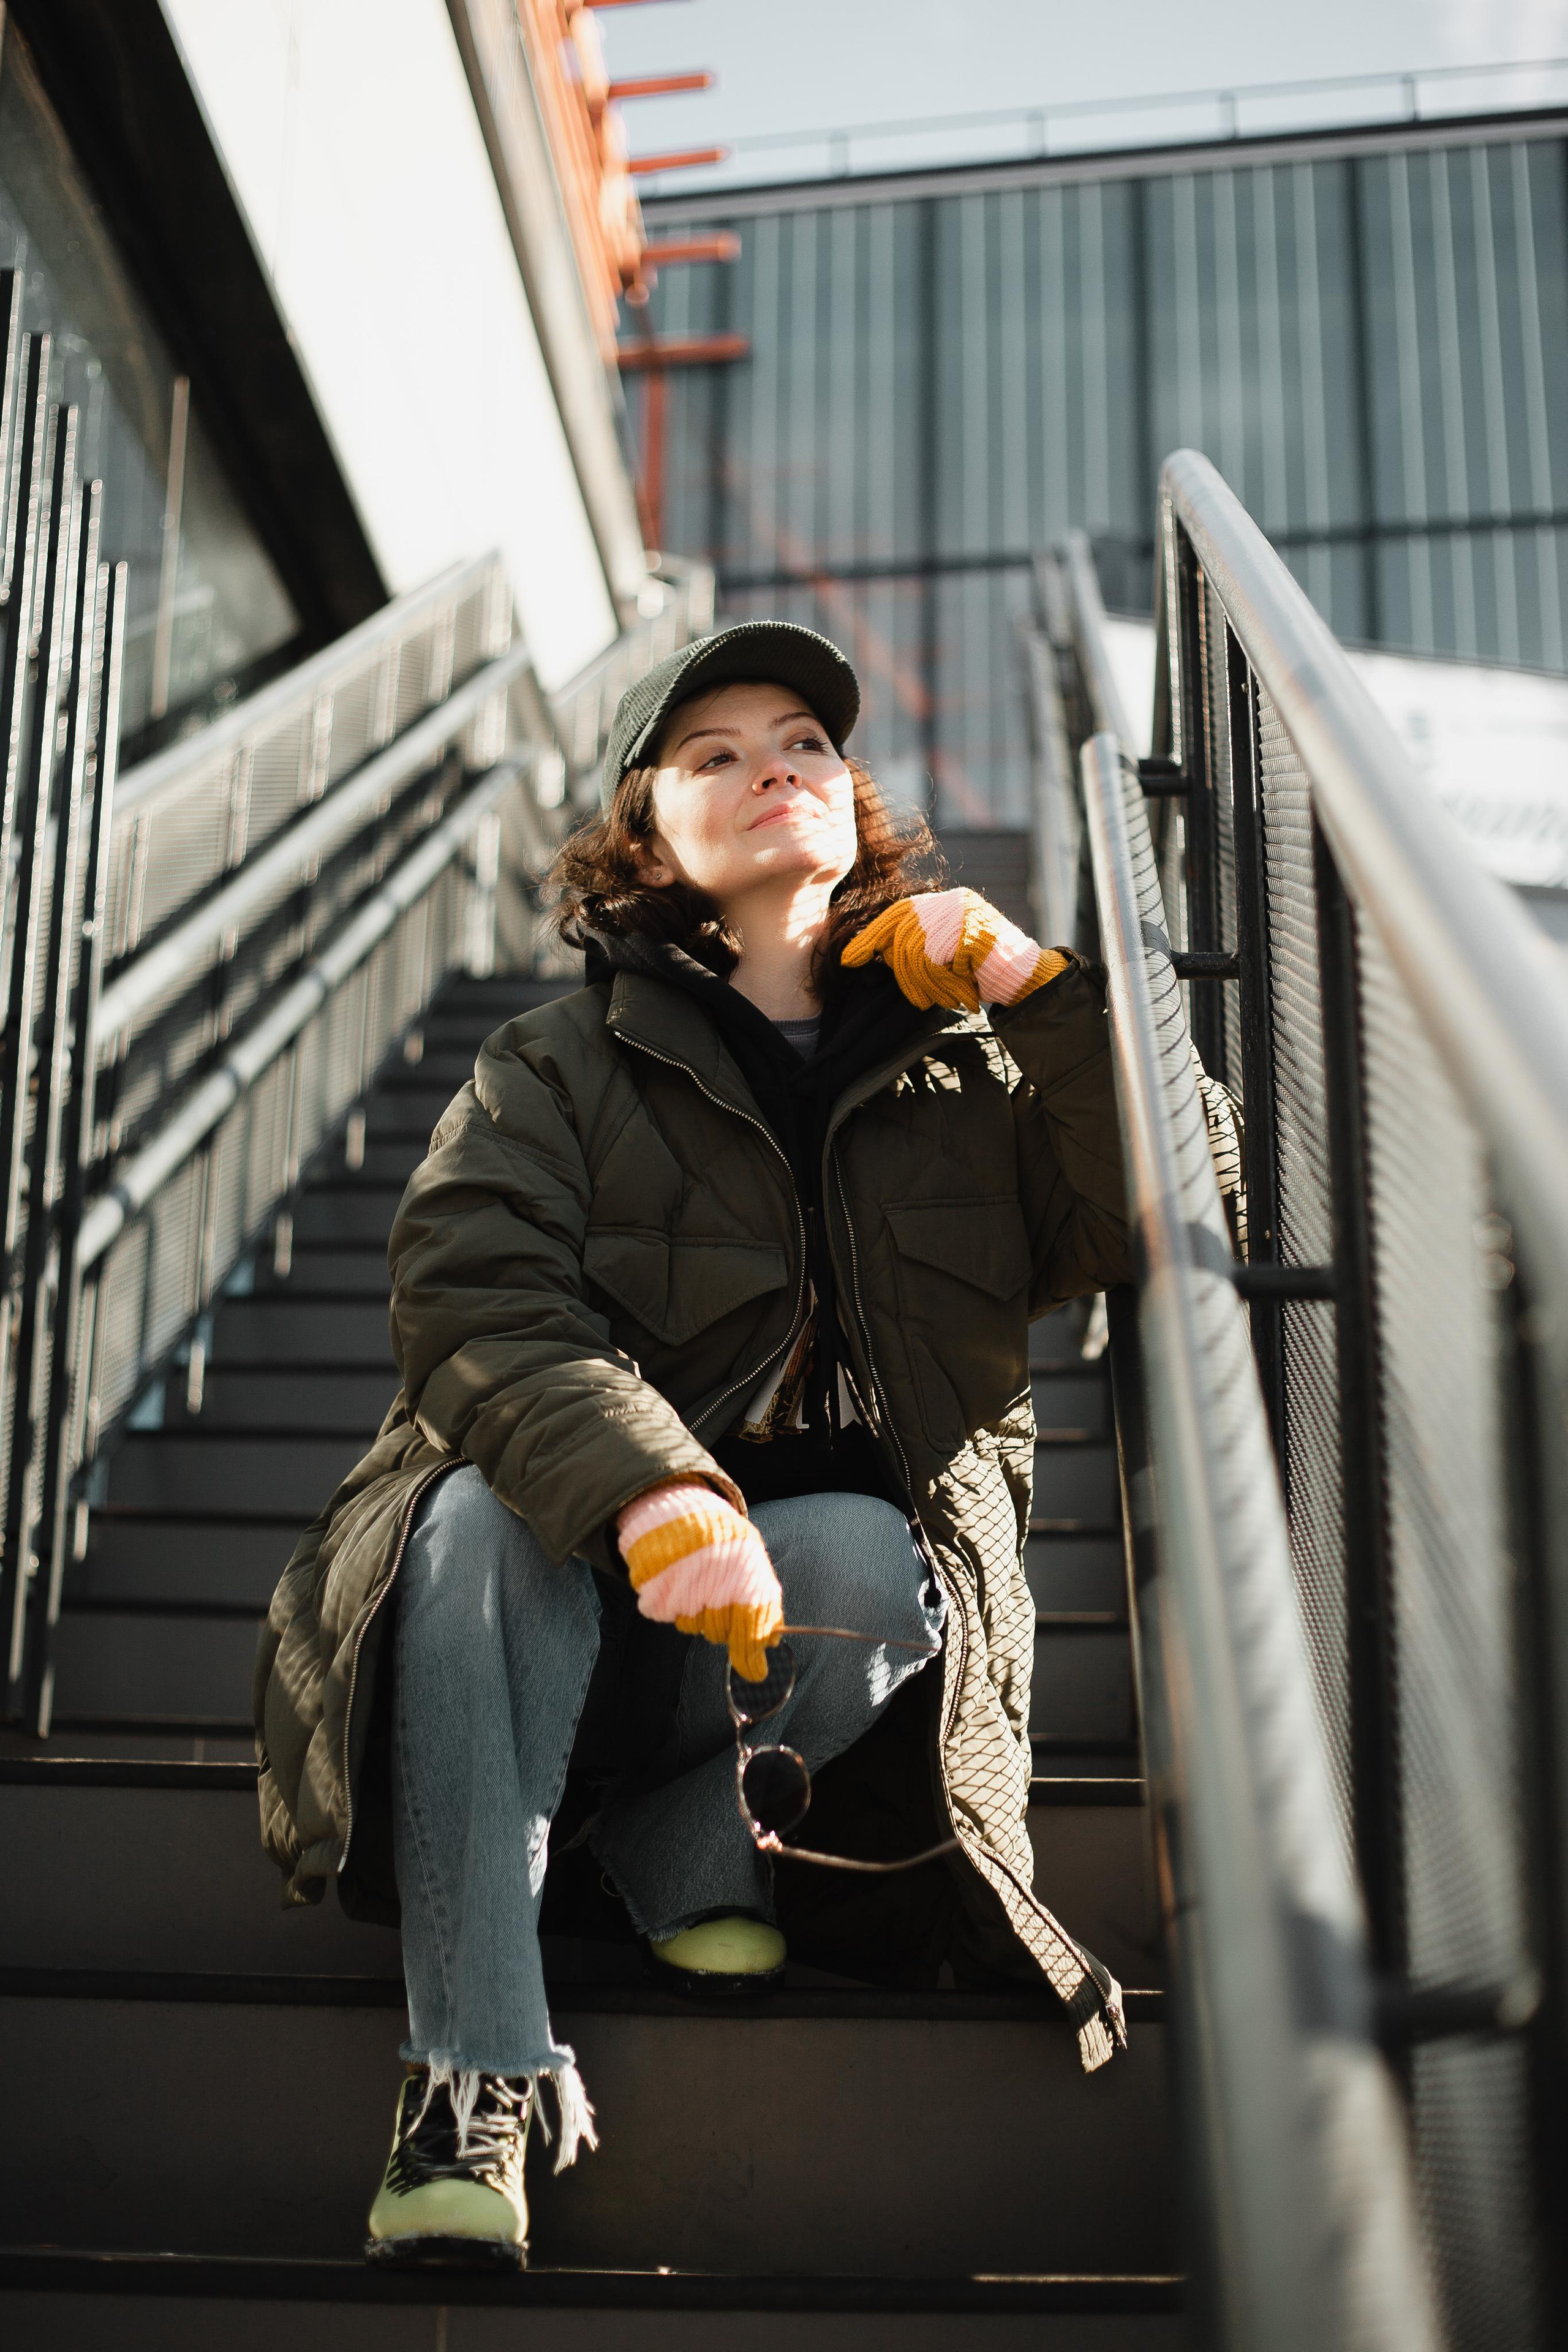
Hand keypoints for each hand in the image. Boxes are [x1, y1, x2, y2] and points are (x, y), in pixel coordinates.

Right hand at [617, 1481, 783, 1680]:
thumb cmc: (723, 1541)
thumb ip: (764, 1604)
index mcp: (744, 1574)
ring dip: (695, 1610)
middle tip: (717, 1592)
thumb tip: (773, 1644)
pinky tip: (676, 1578)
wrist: (679, 1511)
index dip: (751, 1653)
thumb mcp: (752, 1561)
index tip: (756, 1671)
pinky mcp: (653, 1592)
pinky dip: (670, 1602)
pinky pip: (665, 1615)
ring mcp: (680, 1590)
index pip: (751, 1627)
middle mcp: (713, 1584)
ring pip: (691, 1625)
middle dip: (722, 1622)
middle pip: (719, 1633)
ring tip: (695, 1578)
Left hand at [842, 888, 1067, 1011]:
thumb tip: (874, 954)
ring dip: (926, 985)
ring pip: (917, 951)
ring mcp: (964, 913)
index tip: (849, 959)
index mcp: (942, 904)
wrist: (1029, 979)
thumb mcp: (944, 957)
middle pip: (903, 935)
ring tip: (945, 999)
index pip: (897, 914)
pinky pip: (939, 962)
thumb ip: (916, 948)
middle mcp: (951, 902)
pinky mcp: (974, 931)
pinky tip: (962, 994)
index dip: (870, 937)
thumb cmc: (985, 974)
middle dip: (902, 973)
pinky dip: (946, 985)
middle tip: (918, 1000)